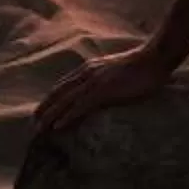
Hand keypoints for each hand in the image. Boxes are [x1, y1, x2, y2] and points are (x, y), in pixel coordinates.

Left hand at [32, 46, 174, 135]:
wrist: (155, 58)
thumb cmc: (142, 66)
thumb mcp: (117, 72)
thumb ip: (106, 80)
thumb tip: (104, 91)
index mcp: (89, 69)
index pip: (63, 85)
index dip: (50, 99)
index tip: (40, 111)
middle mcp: (87, 73)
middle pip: (58, 93)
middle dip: (44, 109)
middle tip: (33, 125)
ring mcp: (94, 81)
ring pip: (65, 101)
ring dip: (50, 115)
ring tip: (38, 129)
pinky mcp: (104, 90)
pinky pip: (80, 106)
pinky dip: (67, 116)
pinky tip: (57, 126)